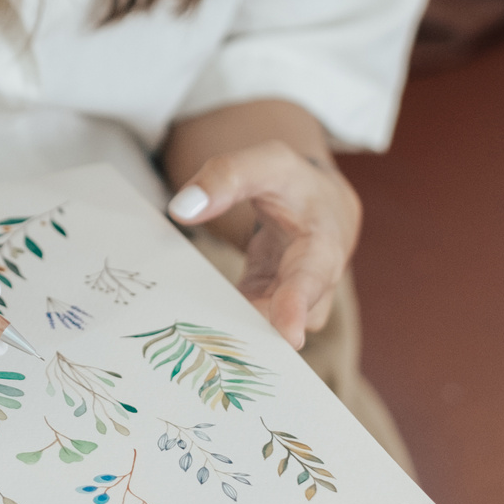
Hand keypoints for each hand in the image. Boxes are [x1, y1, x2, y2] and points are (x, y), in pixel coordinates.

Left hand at [166, 139, 360, 348]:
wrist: (319, 206)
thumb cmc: (294, 183)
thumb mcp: (266, 163)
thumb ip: (226, 178)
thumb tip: (181, 209)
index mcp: (322, 243)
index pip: (313, 275)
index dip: (299, 304)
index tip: (289, 334)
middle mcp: (314, 282)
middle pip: (292, 317)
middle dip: (261, 332)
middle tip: (220, 340)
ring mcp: (293, 301)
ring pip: (269, 328)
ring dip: (238, 334)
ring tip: (201, 337)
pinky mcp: (268, 306)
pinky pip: (249, 323)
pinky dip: (226, 325)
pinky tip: (195, 328)